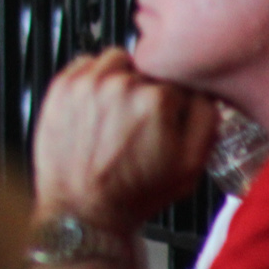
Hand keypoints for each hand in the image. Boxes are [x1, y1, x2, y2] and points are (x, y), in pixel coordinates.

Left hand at [32, 48, 215, 233]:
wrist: (83, 208)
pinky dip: (93, 78)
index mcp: (156, 101)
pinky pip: (85, 64)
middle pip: (148, 69)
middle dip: (148, 90)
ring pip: (117, 61)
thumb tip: (205, 91)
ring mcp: (87, 83)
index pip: (179, 80)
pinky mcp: (62, 86)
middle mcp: (121, 85)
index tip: (167, 118)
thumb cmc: (134, 193)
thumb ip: (207, 120)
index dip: (176, 101)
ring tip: (118, 111)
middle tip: (140, 120)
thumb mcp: (191, 166)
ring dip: (122, 78)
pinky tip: (96, 107)